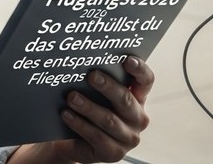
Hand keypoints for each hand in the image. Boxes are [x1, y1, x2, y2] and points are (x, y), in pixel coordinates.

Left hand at [12, 56, 153, 163]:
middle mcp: (138, 118)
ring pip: (110, 120)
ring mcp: (128, 137)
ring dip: (89, 107)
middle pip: (126, 99)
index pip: (146, 81)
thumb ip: (97, 78)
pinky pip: (97, 137)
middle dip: (108, 86)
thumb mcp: (95, 93)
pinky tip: (66, 115)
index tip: (127, 59)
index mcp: (138, 98)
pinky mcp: (114, 153)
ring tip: (71, 97)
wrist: (75, 141)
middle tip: (91, 75)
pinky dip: (80, 125)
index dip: (140, 69)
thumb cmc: (88, 108)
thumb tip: (83, 59)